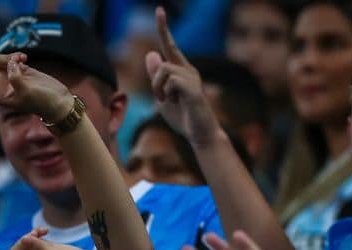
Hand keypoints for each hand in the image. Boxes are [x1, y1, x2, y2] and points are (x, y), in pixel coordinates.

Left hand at [0, 53, 74, 123]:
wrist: (55, 99)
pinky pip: (8, 56)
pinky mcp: (13, 68)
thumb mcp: (27, 91)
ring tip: (22, 63)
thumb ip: (15, 77)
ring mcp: (4, 76)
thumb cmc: (42, 101)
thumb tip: (10, 64)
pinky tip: (26, 60)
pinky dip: (16, 56)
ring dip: (6, 58)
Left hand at [143, 6, 220, 145]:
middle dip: (159, 60)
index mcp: (181, 71)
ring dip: (158, 88)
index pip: (170, 46)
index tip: (159, 10)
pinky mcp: (193, 88)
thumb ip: (156, 78)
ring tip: (168, 102)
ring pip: (163, 69)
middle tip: (163, 99)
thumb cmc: (183, 118)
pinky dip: (165, 93)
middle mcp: (188, 70)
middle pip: (166, 52)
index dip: (164, 28)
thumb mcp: (163, 96)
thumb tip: (151, 53)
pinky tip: (174, 103)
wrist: (200, 135)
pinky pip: (170, 81)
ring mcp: (192, 77)